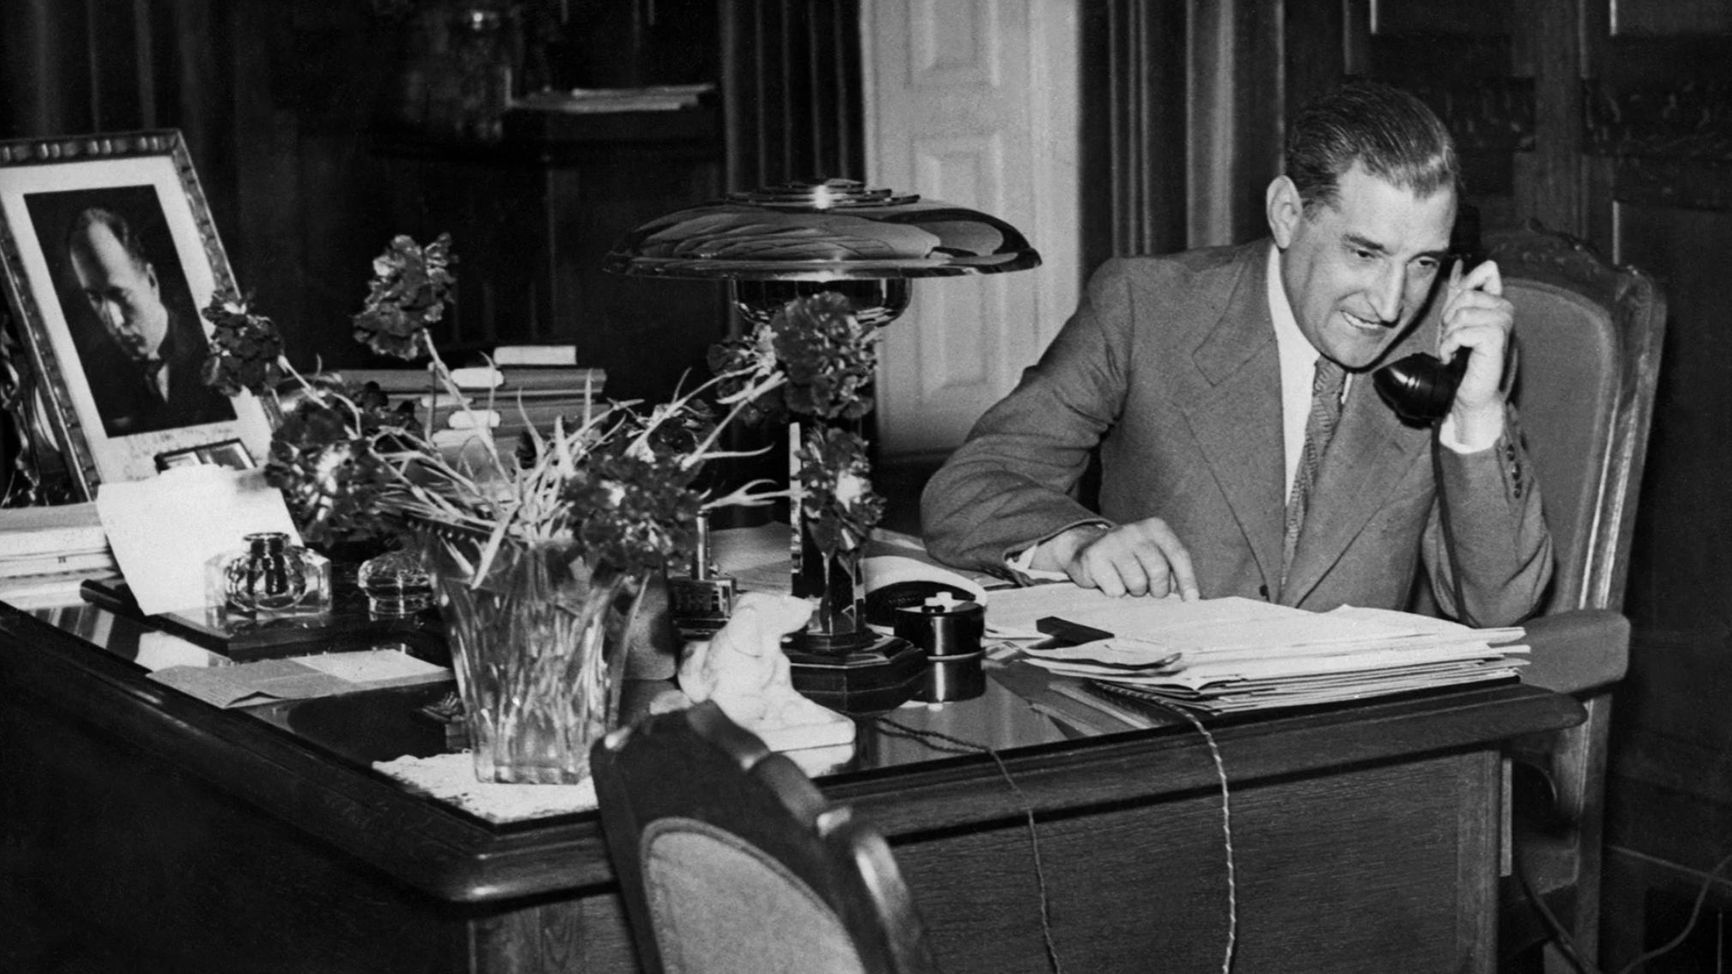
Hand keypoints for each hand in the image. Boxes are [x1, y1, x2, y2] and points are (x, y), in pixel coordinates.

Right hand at [1033, 518, 1199, 599]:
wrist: (1085, 547)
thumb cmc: (1129, 558)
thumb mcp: (1153, 555)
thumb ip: (1172, 570)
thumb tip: (1191, 597)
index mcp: (1155, 528)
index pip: (1178, 555)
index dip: (1187, 580)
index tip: (1191, 600)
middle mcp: (1134, 530)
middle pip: (1158, 571)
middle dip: (1157, 589)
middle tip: (1149, 591)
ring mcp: (1113, 542)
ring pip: (1137, 582)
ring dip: (1134, 591)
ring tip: (1128, 583)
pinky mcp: (1094, 557)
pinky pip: (1116, 590)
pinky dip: (1115, 593)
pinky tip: (1110, 582)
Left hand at [1439, 258, 1514, 444]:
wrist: (1467, 392)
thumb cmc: (1460, 359)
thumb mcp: (1454, 321)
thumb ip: (1459, 293)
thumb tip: (1458, 265)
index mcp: (1497, 302)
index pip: (1487, 271)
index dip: (1465, 286)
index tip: (1454, 315)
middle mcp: (1505, 309)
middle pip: (1465, 295)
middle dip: (1449, 318)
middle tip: (1452, 340)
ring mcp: (1504, 323)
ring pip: (1462, 314)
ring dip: (1448, 335)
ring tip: (1454, 349)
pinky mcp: (1497, 338)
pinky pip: (1463, 331)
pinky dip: (1450, 346)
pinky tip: (1454, 357)